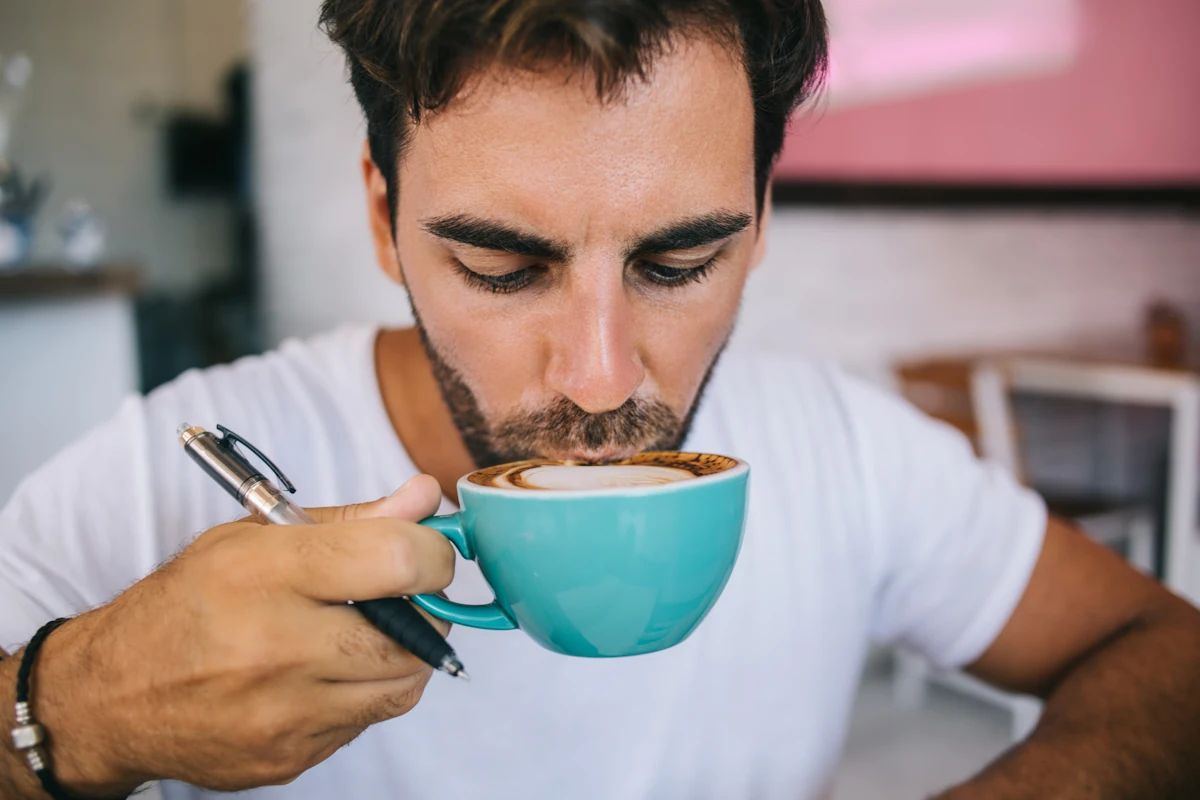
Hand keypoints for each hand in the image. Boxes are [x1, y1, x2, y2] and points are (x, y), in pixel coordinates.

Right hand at [33, 475, 452, 795]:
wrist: (110, 697)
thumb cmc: (187, 603)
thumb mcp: (254, 536)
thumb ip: (353, 519)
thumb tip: (425, 496)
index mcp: (264, 573)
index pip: (396, 560)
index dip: (434, 554)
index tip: (428, 553)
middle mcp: (274, 645)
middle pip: (414, 634)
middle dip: (426, 611)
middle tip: (403, 597)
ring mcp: (282, 712)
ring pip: (403, 685)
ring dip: (403, 656)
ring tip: (364, 635)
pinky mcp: (288, 757)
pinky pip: (366, 723)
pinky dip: (364, 695)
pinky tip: (327, 675)